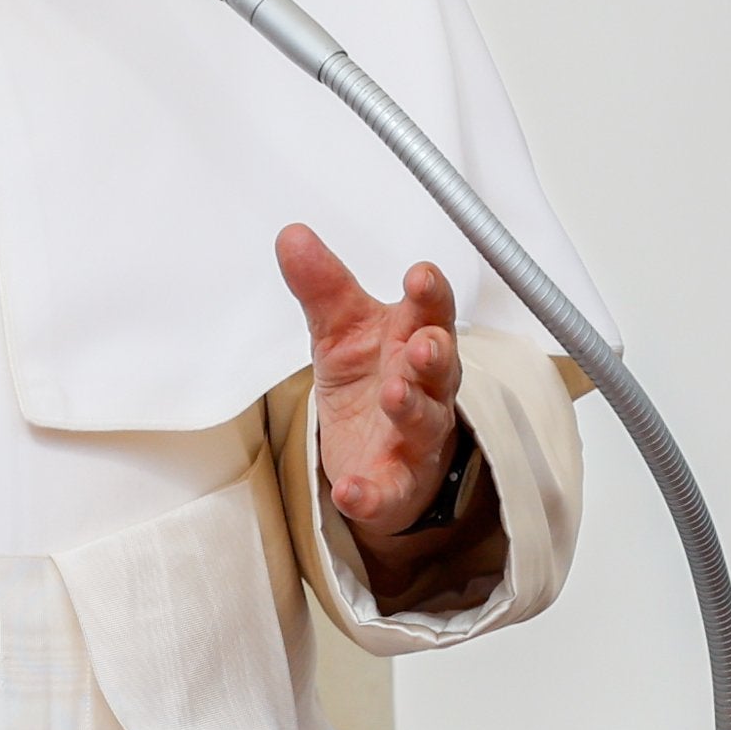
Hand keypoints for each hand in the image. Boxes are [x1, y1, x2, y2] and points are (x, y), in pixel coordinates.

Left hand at [276, 224, 469, 569]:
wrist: (374, 448)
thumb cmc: (371, 375)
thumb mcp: (342, 327)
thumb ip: (321, 285)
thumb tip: (292, 235)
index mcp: (412, 339)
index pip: (430, 311)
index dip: (429, 294)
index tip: (419, 275)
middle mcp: (424, 387)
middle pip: (438, 367)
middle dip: (433, 353)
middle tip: (422, 343)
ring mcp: (414, 437)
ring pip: (422, 421)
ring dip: (410, 407)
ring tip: (393, 394)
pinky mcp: (394, 483)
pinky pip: (387, 491)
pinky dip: (370, 493)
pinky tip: (350, 490)